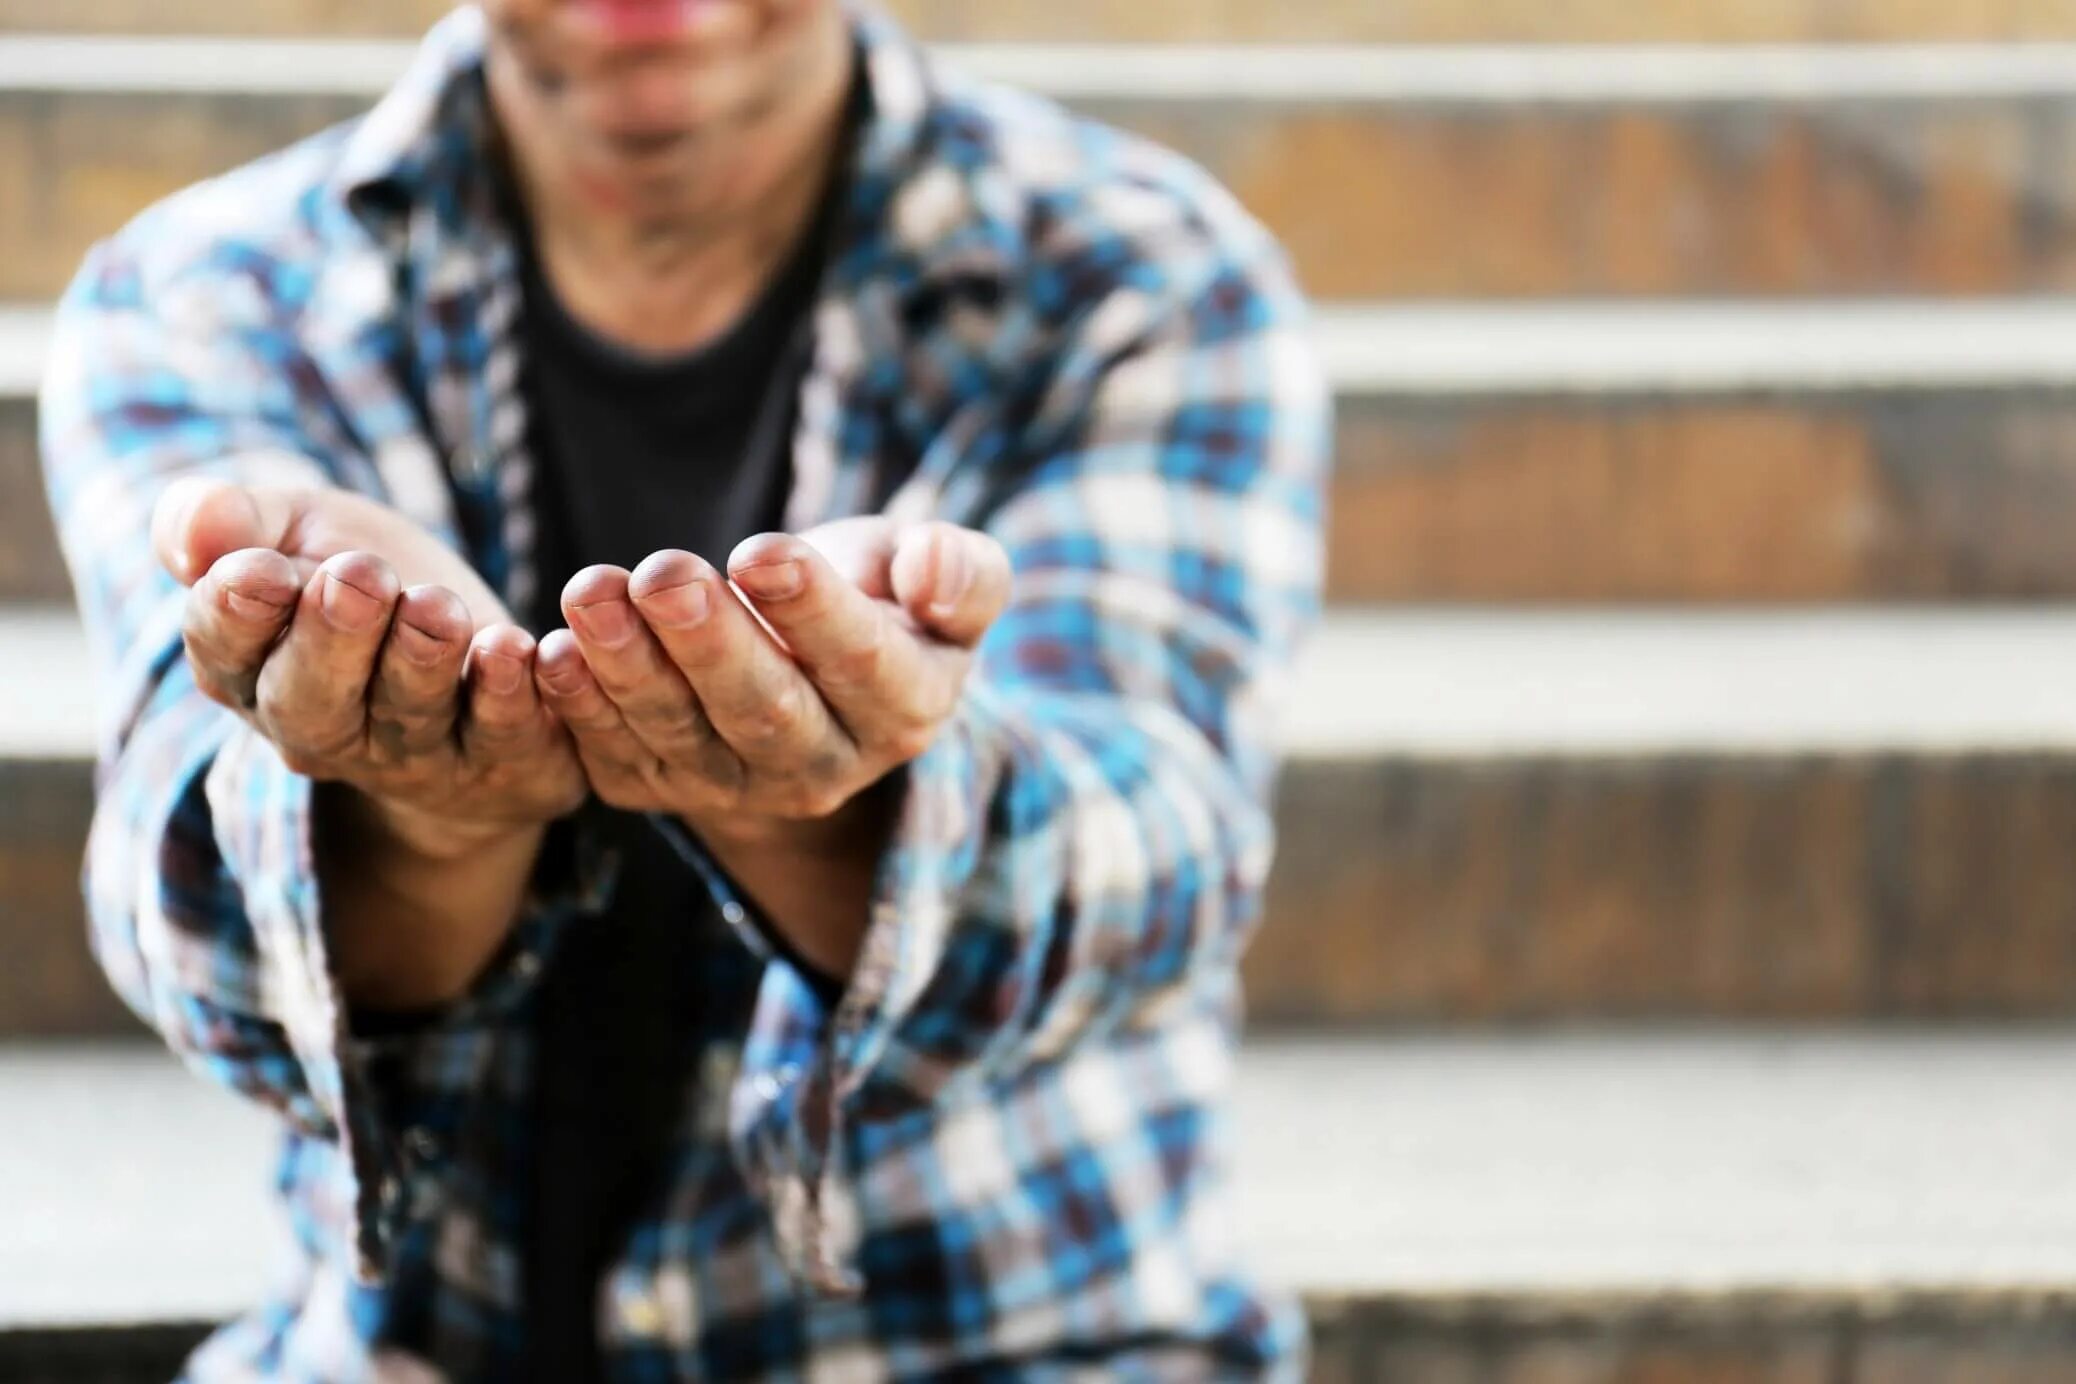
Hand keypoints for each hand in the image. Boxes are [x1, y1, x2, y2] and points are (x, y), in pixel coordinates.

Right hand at [152, 479, 586, 856]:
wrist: (478, 658)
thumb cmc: (369, 585)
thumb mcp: (297, 533)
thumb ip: (234, 523)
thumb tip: (194, 536)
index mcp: (253, 674)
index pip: (226, 653)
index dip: (239, 614)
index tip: (262, 568)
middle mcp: (327, 733)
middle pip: (313, 704)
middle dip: (333, 640)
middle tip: (359, 577)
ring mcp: (418, 761)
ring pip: (410, 721)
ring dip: (422, 661)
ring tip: (437, 605)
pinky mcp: (507, 766)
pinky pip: (508, 737)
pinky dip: (513, 695)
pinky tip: (519, 647)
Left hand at [533, 517, 1011, 844]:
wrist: (805, 660)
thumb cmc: (878, 595)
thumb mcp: (936, 571)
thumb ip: (961, 573)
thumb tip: (934, 582)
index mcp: (904, 709)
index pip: (862, 664)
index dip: (813, 611)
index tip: (762, 551)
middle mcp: (825, 768)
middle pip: (765, 711)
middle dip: (709, 643)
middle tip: (666, 574)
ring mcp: (737, 787)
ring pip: (680, 734)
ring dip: (628, 666)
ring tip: (593, 591)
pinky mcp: (661, 786)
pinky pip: (615, 757)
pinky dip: (578, 709)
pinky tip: (550, 652)